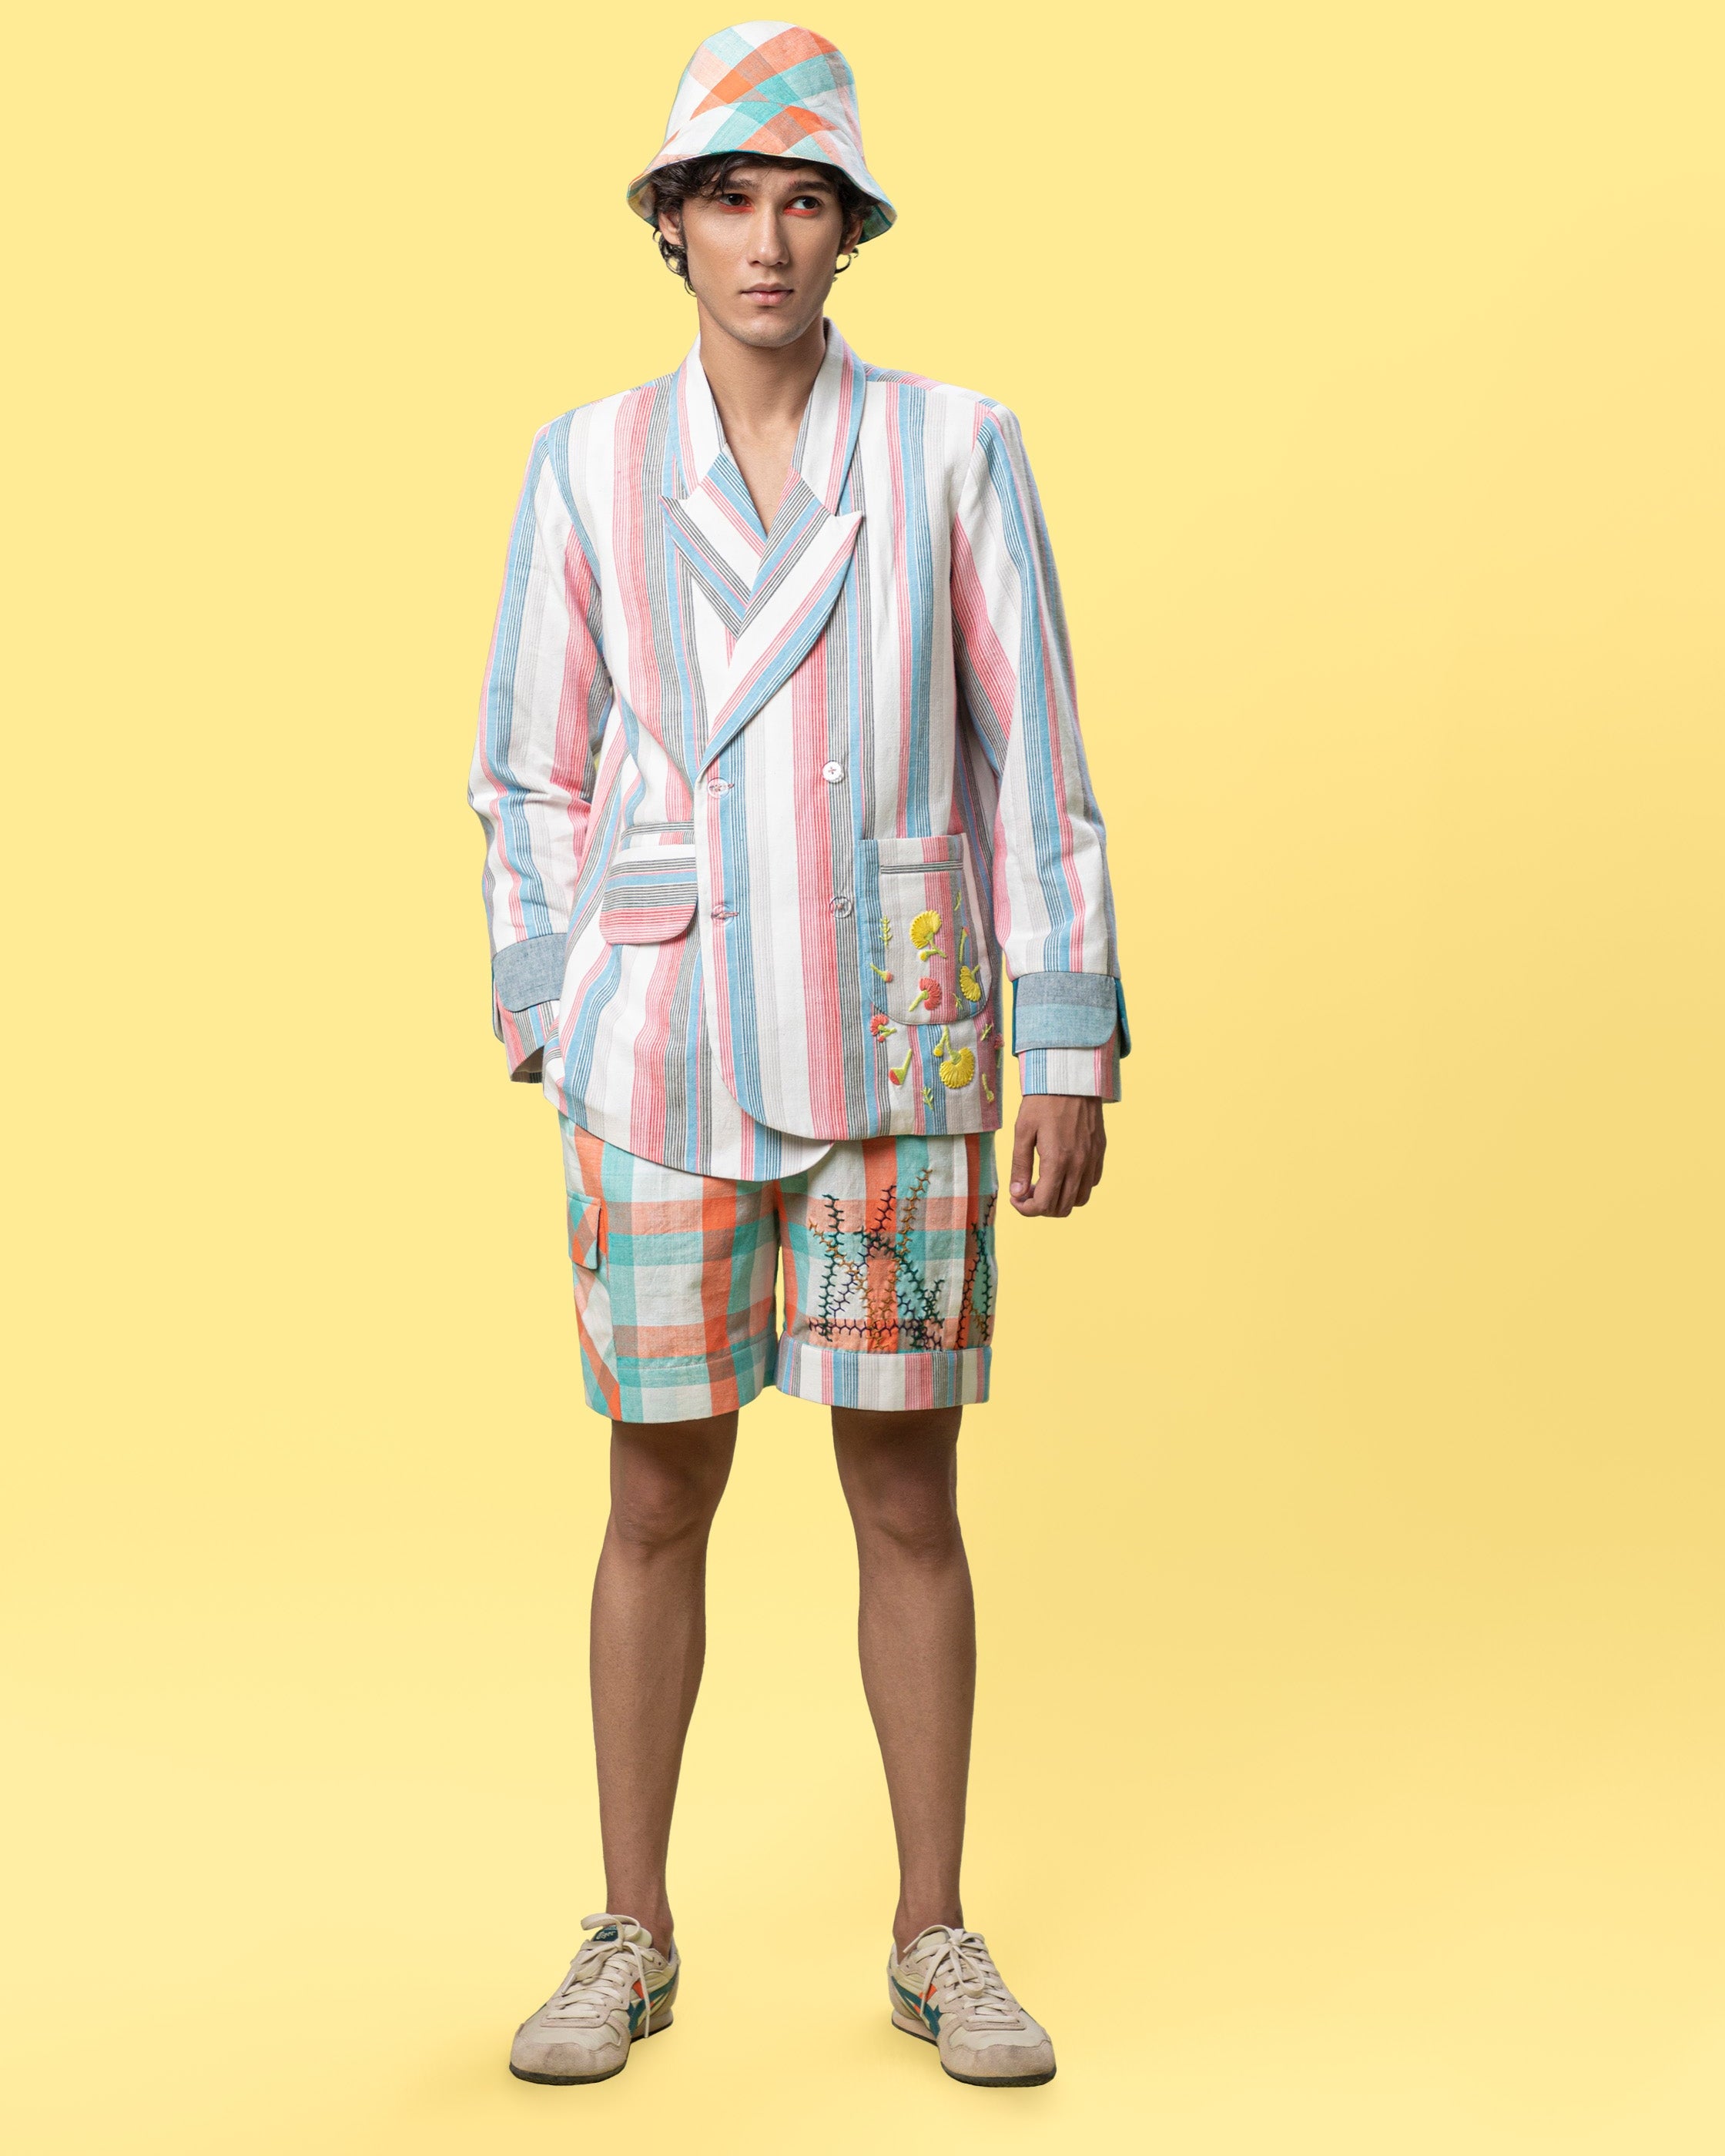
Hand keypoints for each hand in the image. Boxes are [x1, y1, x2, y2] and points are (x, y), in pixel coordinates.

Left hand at [1008, 1095, 1105, 1216]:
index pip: (1044, 1204)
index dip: (1026, 1209)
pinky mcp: (1100, 1151)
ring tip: (1044, 1183)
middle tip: (1027, 1191)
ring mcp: (1093, 1159)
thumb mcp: (1022, 1131)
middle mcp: (1079, 1164)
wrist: (1070, 1077)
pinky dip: (1076, 1187)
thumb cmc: (1042, 1101)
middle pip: (1062, 1208)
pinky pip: (1092, 1182)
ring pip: (1080, 1200)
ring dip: (1060, 1199)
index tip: (1016, 1199)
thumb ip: (1020, 1165)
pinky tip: (1062, 1172)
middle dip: (1041, 1207)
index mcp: (1057, 1160)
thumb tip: (1018, 1193)